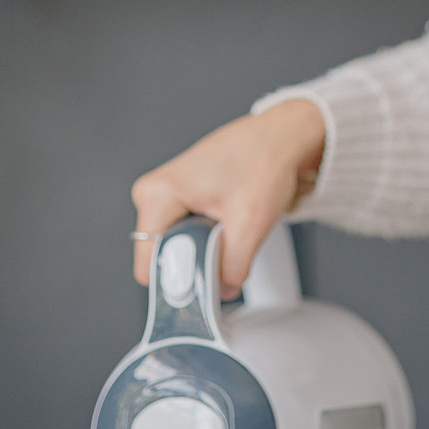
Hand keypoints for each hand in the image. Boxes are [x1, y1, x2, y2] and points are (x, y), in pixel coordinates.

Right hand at [131, 99, 324, 296]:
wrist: (281, 137)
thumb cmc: (264, 161)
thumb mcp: (250, 223)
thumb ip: (231, 267)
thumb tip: (220, 291)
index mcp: (158, 194)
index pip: (148, 263)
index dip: (177, 280)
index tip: (205, 284)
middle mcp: (153, 191)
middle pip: (162, 255)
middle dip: (194, 262)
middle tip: (227, 245)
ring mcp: (165, 192)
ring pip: (176, 245)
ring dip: (203, 248)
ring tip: (231, 226)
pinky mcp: (180, 195)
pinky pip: (186, 232)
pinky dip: (207, 236)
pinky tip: (228, 220)